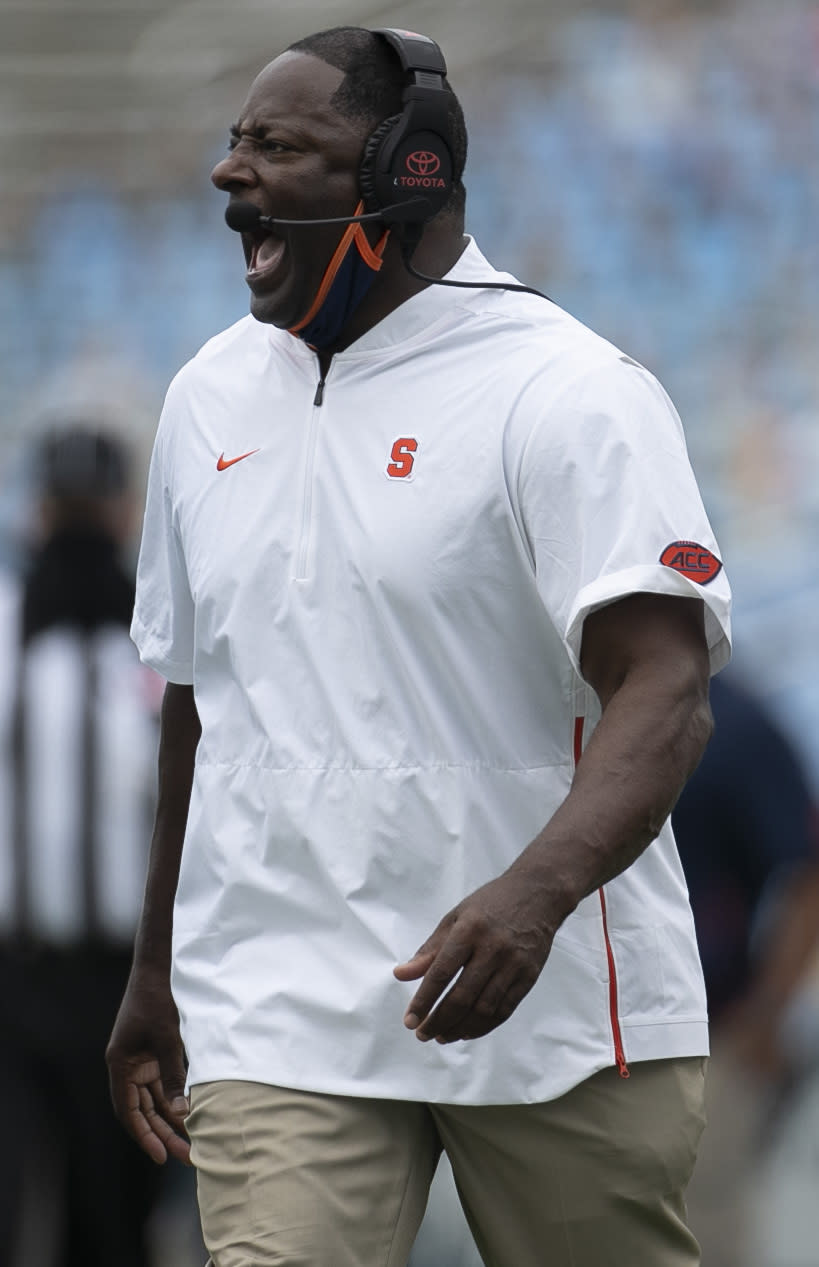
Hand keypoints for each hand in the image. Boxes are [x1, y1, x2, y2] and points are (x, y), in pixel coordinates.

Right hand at [106, 967, 190, 1164]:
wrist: (160, 969)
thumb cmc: (159, 1000)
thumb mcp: (168, 1040)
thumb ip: (173, 1076)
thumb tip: (182, 1113)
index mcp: (120, 1064)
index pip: (128, 1110)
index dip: (143, 1135)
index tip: (160, 1156)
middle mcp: (127, 1067)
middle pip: (142, 1110)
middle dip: (161, 1134)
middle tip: (182, 1158)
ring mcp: (140, 1061)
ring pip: (153, 1101)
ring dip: (169, 1120)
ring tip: (190, 1144)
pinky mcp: (154, 1055)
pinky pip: (162, 1086)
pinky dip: (174, 1100)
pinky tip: (190, 1116)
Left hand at [393, 870, 554, 1042]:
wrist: (538, 894)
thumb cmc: (490, 905)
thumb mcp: (455, 917)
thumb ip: (429, 949)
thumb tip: (401, 975)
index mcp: (470, 930)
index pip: (441, 973)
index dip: (423, 1001)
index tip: (409, 1021)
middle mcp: (493, 948)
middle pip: (462, 996)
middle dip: (439, 1020)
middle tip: (422, 1034)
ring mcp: (514, 964)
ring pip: (484, 1009)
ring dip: (460, 1028)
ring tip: (442, 1036)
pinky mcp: (529, 976)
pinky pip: (504, 1010)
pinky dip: (483, 1026)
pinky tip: (467, 1032)